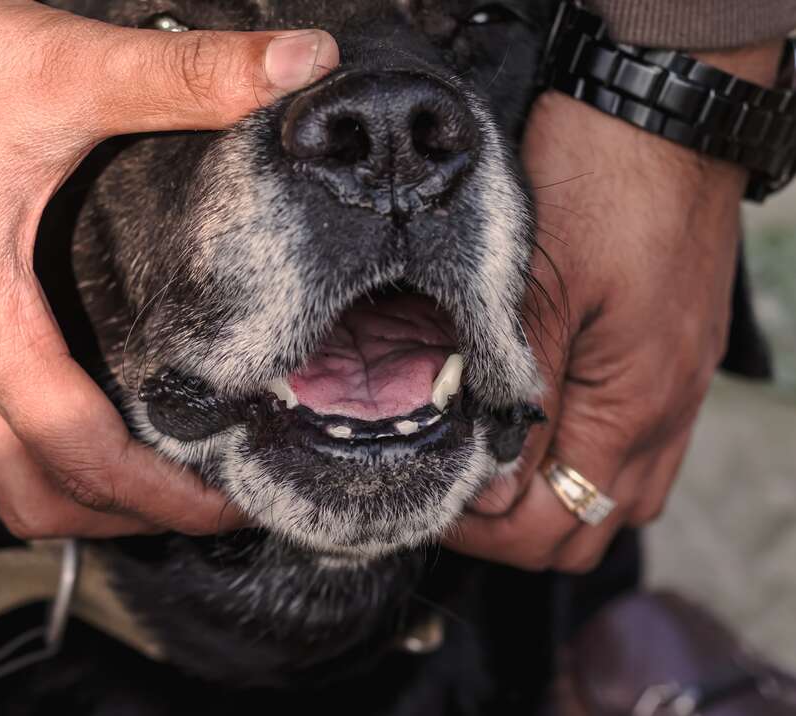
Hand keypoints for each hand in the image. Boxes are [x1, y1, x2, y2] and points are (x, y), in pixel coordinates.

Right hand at [0, 0, 337, 537]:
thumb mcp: (65, 69)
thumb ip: (190, 75)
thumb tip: (302, 64)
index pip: (78, 453)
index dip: (161, 496)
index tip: (225, 510)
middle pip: (24, 491)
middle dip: (115, 518)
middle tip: (197, 507)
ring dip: (67, 487)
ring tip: (147, 476)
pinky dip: (26, 437)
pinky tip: (76, 403)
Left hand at [447, 41, 782, 572]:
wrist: (662, 112)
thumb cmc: (597, 184)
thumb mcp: (536, 291)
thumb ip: (514, 399)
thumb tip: (487, 488)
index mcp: (628, 406)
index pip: (550, 528)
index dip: (479, 528)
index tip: (426, 491)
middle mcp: (663, 413)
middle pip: (587, 528)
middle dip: (511, 525)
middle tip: (449, 483)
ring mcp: (675, 390)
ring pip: (617, 496)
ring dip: (551, 498)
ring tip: (488, 461)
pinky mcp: (673, 361)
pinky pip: (638, 450)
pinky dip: (583, 460)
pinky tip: (539, 425)